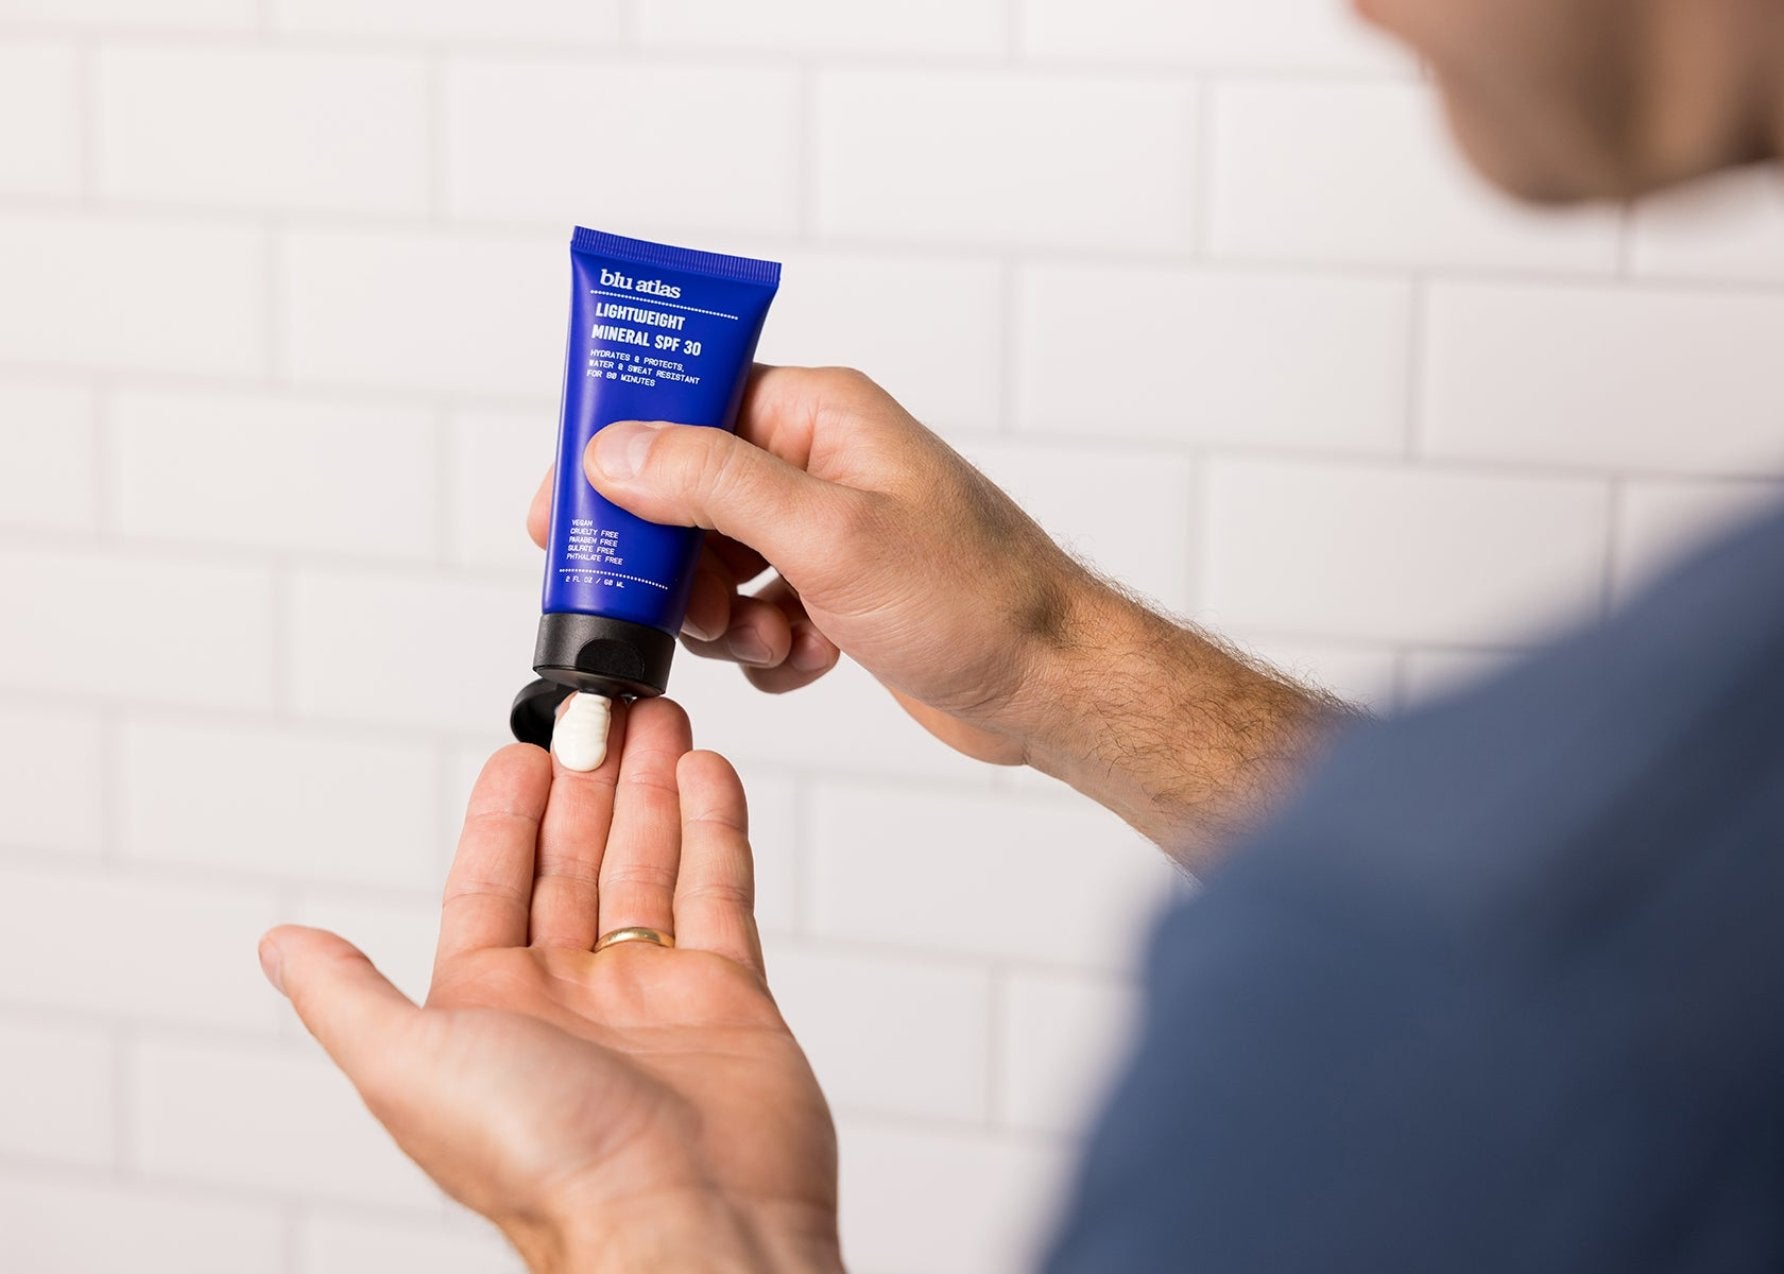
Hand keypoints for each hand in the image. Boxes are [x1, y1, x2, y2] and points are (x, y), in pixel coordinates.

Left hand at [258, 699, 840, 1273]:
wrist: (686, 1224)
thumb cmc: (548, 1162)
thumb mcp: (410, 1066)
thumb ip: (349, 997)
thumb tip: (281, 946)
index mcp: (492, 1009)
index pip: (492, 883)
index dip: (505, 812)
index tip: (524, 745)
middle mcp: (572, 997)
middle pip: (576, 861)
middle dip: (588, 782)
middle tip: (605, 709)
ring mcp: (654, 996)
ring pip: (649, 866)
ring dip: (651, 790)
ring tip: (658, 719)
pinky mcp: (728, 998)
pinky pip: (717, 893)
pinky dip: (714, 828)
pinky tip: (706, 773)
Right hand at [529, 367, 1105, 768]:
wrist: (1055, 687)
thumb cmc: (977, 600)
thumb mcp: (830, 535)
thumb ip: (716, 485)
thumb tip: (617, 451)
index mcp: (820, 413)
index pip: (685, 404)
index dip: (619, 458)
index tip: (565, 516)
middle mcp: (819, 461)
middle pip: (687, 495)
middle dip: (678, 564)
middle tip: (694, 609)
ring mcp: (827, 530)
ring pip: (713, 565)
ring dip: (726, 618)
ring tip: (776, 638)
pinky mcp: (836, 593)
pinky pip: (754, 615)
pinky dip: (767, 649)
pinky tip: (812, 659)